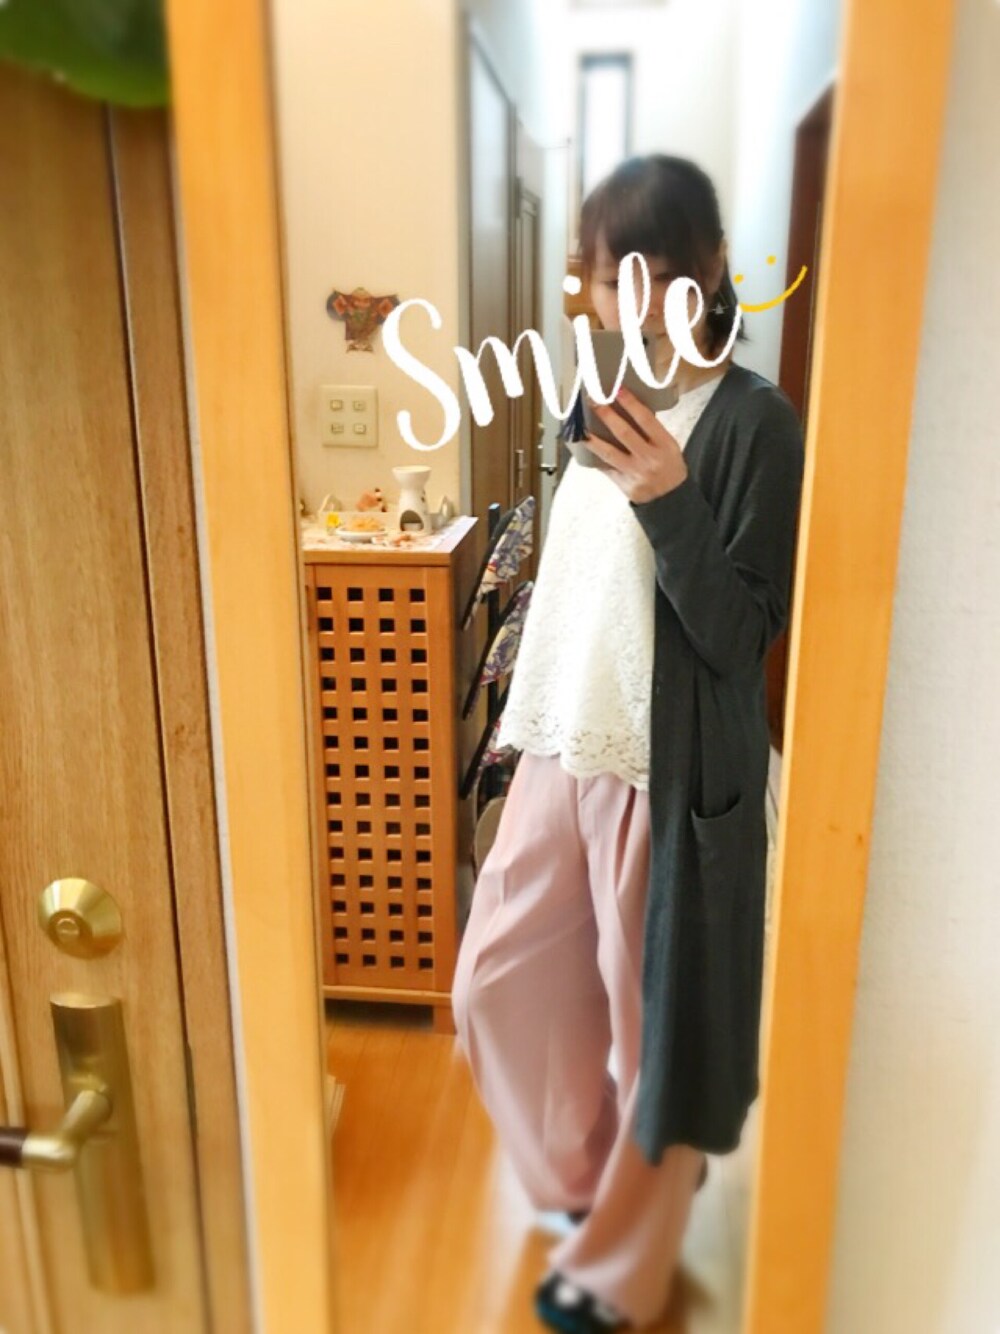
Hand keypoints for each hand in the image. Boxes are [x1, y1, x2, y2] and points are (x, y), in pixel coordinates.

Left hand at [582, 386, 687, 503]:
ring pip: (609, 453)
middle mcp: (650, 458)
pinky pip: (606, 468)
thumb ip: (652, 432)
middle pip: (624, 433)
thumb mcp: (669, 447)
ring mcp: (636, 473)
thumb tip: (628, 410)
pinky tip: (585, 448)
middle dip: (606, 415)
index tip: (617, 390)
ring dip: (593, 439)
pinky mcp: (625, 484)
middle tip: (594, 402)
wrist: (671, 499)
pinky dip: (595, 458)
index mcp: (664, 445)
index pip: (645, 419)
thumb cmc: (670, 467)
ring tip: (582, 429)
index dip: (630, 403)